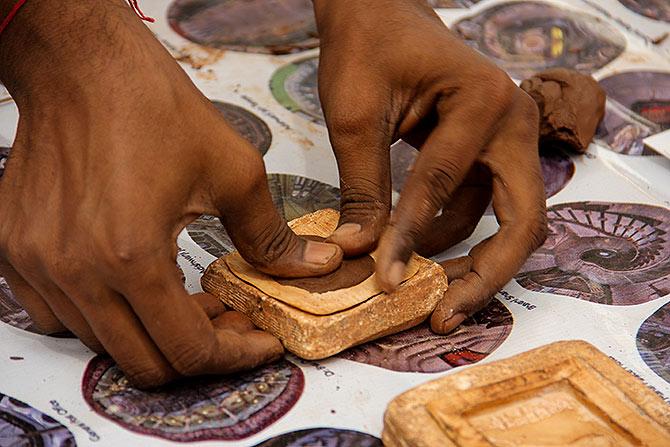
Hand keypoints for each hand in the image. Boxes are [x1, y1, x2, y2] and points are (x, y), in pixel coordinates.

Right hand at [0, 0, 341, 386]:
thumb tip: (315, 265)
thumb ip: (272, 236)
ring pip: (105, 344)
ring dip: (155, 334)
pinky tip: (138, 286)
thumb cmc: (152, 107)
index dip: (236, 355)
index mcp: (131, 255)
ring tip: (191, 300)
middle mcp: (77, 273)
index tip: (261, 342)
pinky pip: (60, 317)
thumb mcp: (233, 171)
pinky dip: (106, 318)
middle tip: (232, 321)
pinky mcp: (18, 251)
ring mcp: (39, 265)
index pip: (189, 350)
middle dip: (200, 352)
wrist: (81, 66)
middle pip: (146, 363)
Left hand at [315, 0, 546, 332]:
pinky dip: (448, 233)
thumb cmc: (366, 47)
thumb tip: (360, 253)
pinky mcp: (489, 152)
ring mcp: (508, 139)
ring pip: (502, 220)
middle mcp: (514, 124)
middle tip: (442, 315)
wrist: (378, 12)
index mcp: (484, 103)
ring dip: (461, 259)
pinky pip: (478, 205)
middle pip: (521, 222)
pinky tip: (412, 251)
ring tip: (414, 288)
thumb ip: (363, 188)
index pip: (445, 187)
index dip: (410, 240)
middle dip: (483, 274)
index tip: (384, 283)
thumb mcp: (356, 117)